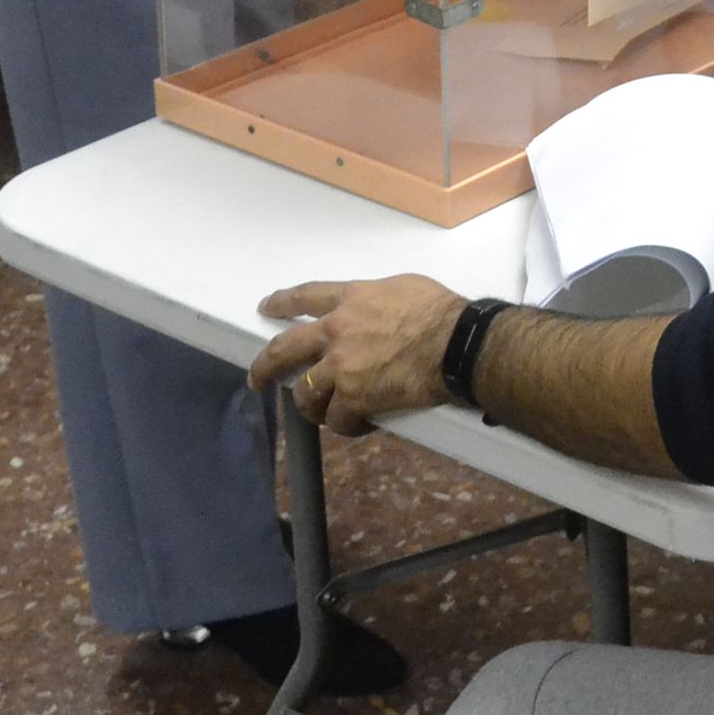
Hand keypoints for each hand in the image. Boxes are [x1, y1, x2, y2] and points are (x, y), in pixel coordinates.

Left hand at [252, 275, 465, 435]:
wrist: (456, 344)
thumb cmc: (440, 311)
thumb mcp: (402, 288)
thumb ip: (377, 300)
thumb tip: (376, 311)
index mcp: (351, 299)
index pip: (306, 296)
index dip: (282, 302)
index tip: (267, 307)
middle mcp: (337, 330)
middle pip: (284, 349)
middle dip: (265, 366)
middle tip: (257, 378)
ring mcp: (342, 366)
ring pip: (305, 393)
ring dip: (310, 406)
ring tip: (318, 413)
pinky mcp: (354, 397)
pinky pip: (338, 419)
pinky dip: (346, 426)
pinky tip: (358, 426)